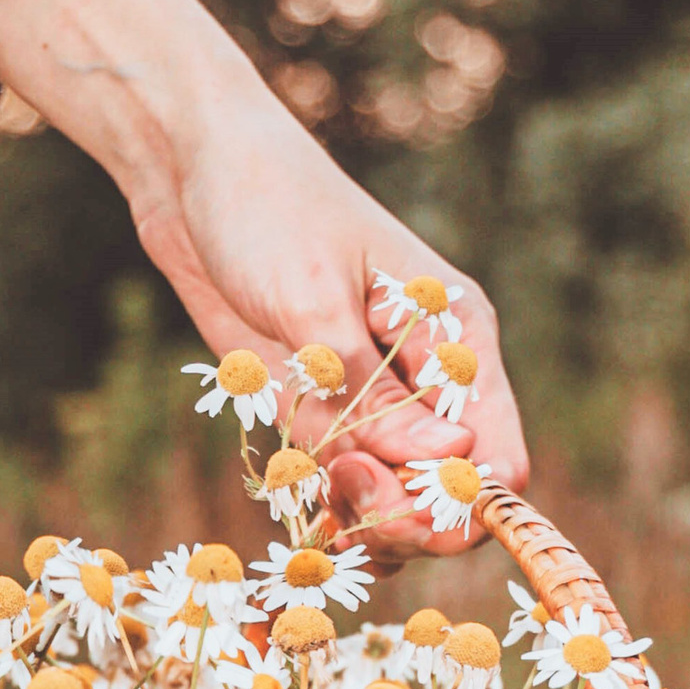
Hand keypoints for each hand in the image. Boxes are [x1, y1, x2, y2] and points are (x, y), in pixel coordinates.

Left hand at [132, 59, 527, 555]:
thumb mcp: (313, 301)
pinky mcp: (321, 409)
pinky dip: (319, 505)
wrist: (193, 169)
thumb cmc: (266, 208)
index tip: (388, 498)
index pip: (496, 458)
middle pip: (446, 497)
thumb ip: (368, 392)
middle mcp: (425, 378)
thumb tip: (449, 461)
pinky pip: (340, 488)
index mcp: (456, 340)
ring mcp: (372, 400)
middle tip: (336, 486)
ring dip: (355, 519)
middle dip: (400, 517)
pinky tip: (291, 486)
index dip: (456, 504)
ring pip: (393, 505)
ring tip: (311, 485)